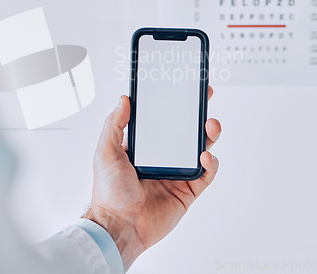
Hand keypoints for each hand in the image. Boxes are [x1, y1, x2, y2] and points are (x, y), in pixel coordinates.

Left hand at [83, 87, 220, 269]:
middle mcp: (161, 158)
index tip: (182, 90)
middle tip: (204, 99)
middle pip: (185, 132)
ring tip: (210, 125)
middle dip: (197, 116)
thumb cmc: (108, 191)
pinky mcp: (187, 191)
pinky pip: (205, 174)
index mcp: (143, 147)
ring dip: (208, 135)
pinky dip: (210, 164)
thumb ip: (114, 123)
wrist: (119, 226)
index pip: (162, 121)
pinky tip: (205, 156)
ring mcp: (176, 174)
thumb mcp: (106, 150)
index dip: (173, 105)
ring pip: (199, 150)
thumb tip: (124, 99)